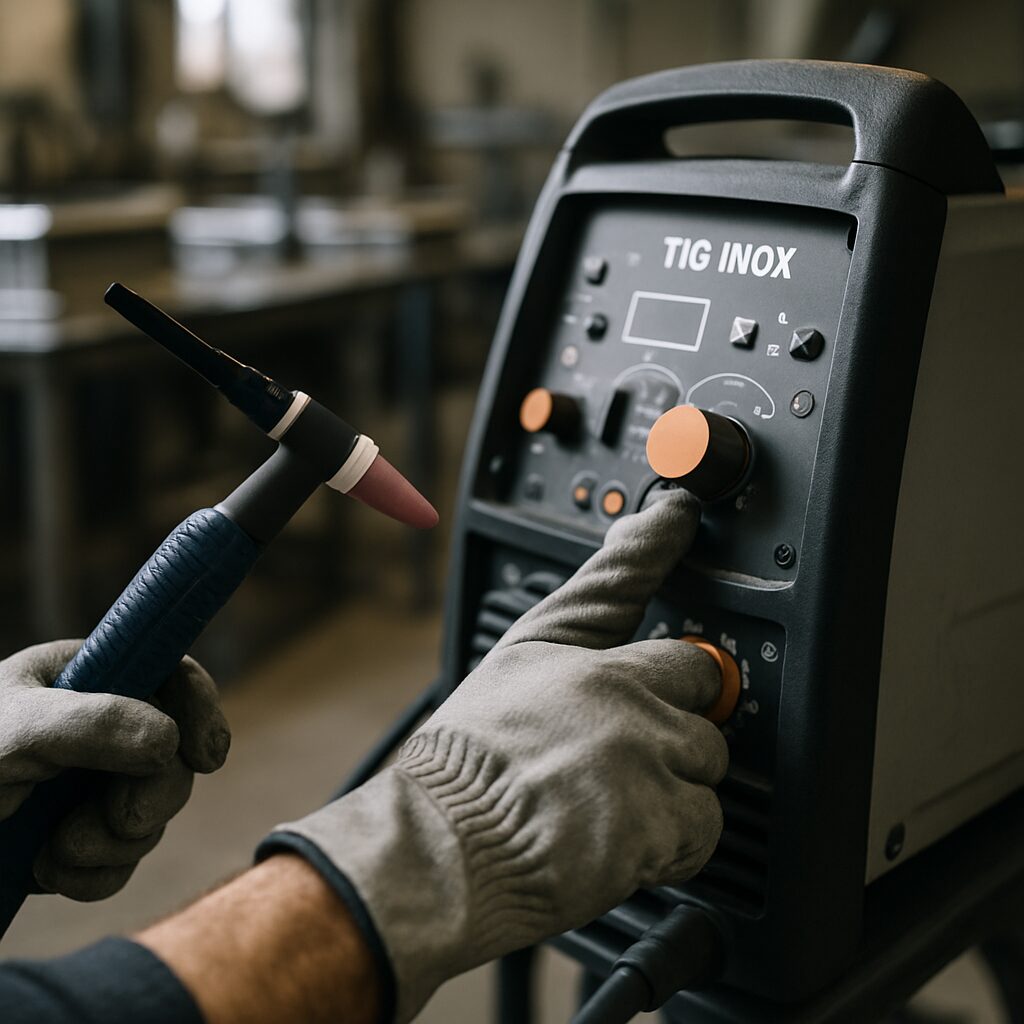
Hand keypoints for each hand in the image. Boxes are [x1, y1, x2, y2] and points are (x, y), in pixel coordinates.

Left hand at [0, 641, 229, 900]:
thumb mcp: (13, 732)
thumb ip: (91, 723)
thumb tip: (168, 740)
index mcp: (86, 678)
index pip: (171, 675)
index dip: (201, 709)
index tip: (207, 757)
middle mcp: (98, 729)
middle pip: (173, 756)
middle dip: (152, 797)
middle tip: (120, 821)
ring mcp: (88, 785)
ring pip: (152, 814)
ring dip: (115, 843)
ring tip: (57, 850)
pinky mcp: (76, 837)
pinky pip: (123, 859)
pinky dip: (97, 873)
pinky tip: (50, 872)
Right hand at [259, 490, 727, 1021]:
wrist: (440, 850)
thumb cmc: (458, 773)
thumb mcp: (500, 684)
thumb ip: (556, 652)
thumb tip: (587, 640)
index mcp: (575, 654)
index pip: (627, 579)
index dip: (660, 539)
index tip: (677, 512)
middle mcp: (619, 691)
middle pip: (698, 681)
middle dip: (677, 713)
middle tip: (625, 753)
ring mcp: (646, 751)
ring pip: (707, 757)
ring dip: (677, 784)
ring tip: (615, 806)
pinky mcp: (662, 818)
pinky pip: (707, 824)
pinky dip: (677, 842)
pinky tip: (626, 842)